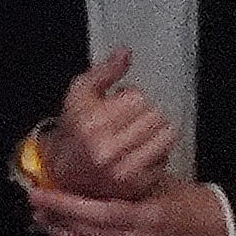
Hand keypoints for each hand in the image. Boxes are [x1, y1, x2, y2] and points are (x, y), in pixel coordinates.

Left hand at [26, 177, 230, 235]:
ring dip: (62, 235)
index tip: (42, 193)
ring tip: (46, 219)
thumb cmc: (192, 203)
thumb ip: (126, 185)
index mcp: (150, 218)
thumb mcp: (161, 185)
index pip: (100, 214)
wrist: (217, 235)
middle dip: (58, 218)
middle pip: (87, 234)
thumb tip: (87, 177)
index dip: (67, 205)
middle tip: (38, 202)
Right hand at [38, 49, 178, 198]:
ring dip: (156, 130)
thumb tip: (125, 52)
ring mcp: (123, 170)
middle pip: (155, 115)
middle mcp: (105, 150)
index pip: (137, 98)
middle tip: (129, 121)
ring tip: (137, 134)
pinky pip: (166, 154)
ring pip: (166, 133)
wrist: (68, 174)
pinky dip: (158, 150)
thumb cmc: (77, 131)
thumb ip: (104, 72)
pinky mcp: (138, 183)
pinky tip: (140, 152)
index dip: (130, 98)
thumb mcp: (80, 96)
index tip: (118, 105)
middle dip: (145, 114)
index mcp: (89, 125)